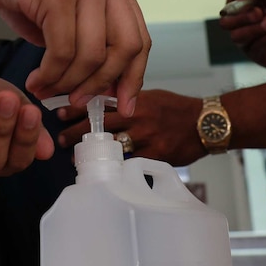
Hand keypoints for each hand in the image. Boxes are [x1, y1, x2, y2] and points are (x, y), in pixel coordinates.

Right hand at [0, 0, 150, 116]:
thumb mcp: (66, 16)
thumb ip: (90, 45)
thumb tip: (109, 90)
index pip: (140, 38)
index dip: (133, 76)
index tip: (124, 105)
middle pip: (126, 47)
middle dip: (102, 83)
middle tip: (80, 101)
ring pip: (92, 54)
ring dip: (68, 83)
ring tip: (47, 90)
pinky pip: (62, 50)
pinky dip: (49, 74)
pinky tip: (37, 79)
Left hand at [56, 89, 204, 166]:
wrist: (205, 123)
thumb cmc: (177, 109)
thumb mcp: (151, 96)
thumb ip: (127, 100)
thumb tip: (99, 102)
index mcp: (135, 99)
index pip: (99, 103)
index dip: (78, 108)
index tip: (61, 112)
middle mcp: (138, 117)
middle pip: (99, 125)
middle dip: (76, 132)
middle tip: (60, 137)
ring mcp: (146, 138)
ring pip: (110, 145)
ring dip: (90, 152)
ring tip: (74, 157)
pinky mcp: (155, 156)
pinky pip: (129, 162)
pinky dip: (114, 166)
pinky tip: (101, 169)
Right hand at [219, 0, 265, 70]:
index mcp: (246, 11)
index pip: (229, 4)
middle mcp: (242, 26)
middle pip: (226, 22)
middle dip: (241, 16)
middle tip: (260, 13)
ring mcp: (247, 41)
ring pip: (236, 36)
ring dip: (254, 28)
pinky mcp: (255, 54)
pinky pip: (252, 47)